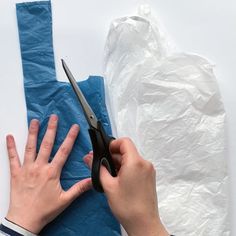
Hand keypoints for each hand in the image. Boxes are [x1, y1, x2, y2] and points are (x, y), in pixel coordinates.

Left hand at [6, 114, 91, 233]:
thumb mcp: (65, 200)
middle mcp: (39, 167)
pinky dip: (10, 147)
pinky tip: (9, 137)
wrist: (25, 220)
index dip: (70, 137)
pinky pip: (12, 158)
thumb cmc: (45, 210)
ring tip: (35, 121)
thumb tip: (92, 180)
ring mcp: (26, 169)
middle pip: (46, 144)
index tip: (74, 127)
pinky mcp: (16, 173)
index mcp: (52, 172)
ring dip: (33, 133)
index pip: (64, 151)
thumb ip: (79, 188)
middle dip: (51, 129)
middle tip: (53, 117)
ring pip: (30, 147)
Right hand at [83, 138, 168, 235]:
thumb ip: (99, 168)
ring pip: (131, 159)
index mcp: (135, 162)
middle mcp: (144, 163)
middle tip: (102, 166)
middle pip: (127, 150)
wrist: (144, 223)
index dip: (113, 144)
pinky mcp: (149, 176)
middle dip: (113, 156)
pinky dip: (127, 168)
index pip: (125, 142)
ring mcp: (148, 170)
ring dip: (119, 163)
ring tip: (110, 176)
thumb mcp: (108, 186)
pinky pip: (136, 166)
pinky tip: (119, 180)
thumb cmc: (127, 206)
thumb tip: (89, 157)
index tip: (104, 153)